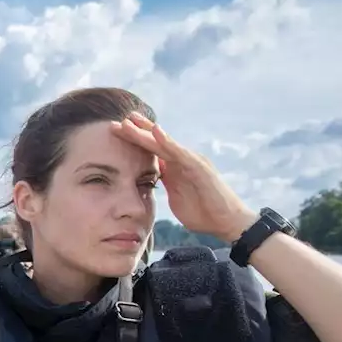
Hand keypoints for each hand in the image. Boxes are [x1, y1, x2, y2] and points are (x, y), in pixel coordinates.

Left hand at [111, 112, 258, 242]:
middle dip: (135, 131)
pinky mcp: (198, 167)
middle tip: (114, 121)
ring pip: (163, 143)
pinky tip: (155, 130)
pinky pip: (179, 152)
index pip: (150, 151)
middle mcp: (182, 160)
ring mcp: (190, 161)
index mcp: (174, 168)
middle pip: (154, 142)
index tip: (114, 133)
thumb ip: (165, 184)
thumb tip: (150, 181)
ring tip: (130, 119)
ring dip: (145, 131)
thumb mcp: (176, 196)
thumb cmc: (203, 212)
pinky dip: (167, 141)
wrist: (226, 222)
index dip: (133, 142)